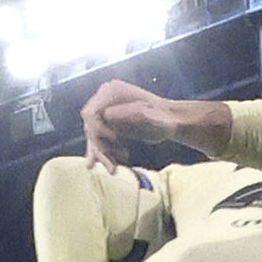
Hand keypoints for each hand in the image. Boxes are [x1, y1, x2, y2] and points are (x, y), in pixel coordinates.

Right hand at [82, 80, 207, 168]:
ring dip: (102, 155)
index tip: (115, 140)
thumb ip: (128, 113)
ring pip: (94, 137)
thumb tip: (106, 115)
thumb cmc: (163, 117)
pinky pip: (100, 141)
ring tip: (113, 170)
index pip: (90, 113)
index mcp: (111, 92)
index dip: (97, 130)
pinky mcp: (108, 125)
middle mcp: (104, 100)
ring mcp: (105, 112)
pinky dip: (106, 154)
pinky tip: (114, 166)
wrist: (171, 122)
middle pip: (90, 127)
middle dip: (100, 148)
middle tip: (112, 167)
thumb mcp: (147, 115)